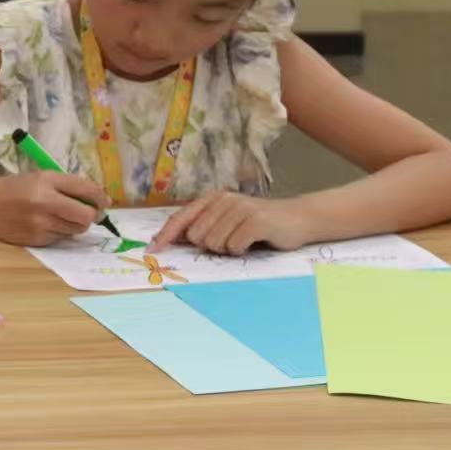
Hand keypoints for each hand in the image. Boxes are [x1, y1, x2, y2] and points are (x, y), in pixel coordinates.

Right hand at [0, 171, 106, 245]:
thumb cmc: (19, 188)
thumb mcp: (43, 178)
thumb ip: (71, 186)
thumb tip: (102, 200)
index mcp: (47, 181)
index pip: (85, 190)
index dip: (100, 198)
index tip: (104, 202)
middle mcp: (45, 202)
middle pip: (85, 216)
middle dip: (91, 215)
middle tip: (88, 212)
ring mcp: (40, 224)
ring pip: (76, 230)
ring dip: (75, 224)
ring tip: (61, 215)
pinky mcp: (37, 240)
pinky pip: (61, 238)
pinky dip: (60, 231)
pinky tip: (47, 224)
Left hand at [150, 191, 313, 254]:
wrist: (298, 219)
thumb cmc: (259, 224)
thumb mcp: (228, 221)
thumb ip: (203, 226)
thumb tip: (171, 239)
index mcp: (212, 199)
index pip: (181, 218)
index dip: (166, 235)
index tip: (153, 251)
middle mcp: (223, 200)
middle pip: (196, 236)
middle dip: (210, 246)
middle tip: (231, 240)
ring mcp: (240, 208)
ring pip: (214, 243)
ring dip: (227, 249)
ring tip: (244, 240)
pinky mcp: (256, 220)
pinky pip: (234, 246)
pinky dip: (241, 250)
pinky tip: (252, 242)